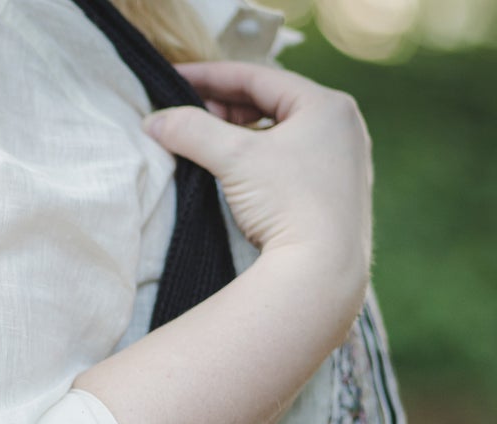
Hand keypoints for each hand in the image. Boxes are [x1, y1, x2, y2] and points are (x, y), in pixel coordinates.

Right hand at [144, 61, 372, 311]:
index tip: (178, 78)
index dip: (212, 76)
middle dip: (226, 108)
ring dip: (242, 136)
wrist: (322, 274)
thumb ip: (192, 132)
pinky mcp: (335, 199)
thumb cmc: (288, 207)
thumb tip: (154, 122)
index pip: (259, 77)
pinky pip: (291, 165)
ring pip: (281, 136)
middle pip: (272, 105)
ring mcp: (343, 165)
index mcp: (327, 106)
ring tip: (208, 144)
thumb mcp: (235, 159)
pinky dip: (261, 163)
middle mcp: (343, 129)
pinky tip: (238, 175)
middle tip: (189, 115)